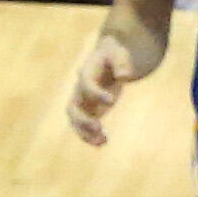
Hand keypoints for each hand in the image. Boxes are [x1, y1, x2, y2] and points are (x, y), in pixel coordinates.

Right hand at [66, 30, 141, 145]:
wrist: (107, 59)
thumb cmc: (113, 55)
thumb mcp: (119, 54)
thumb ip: (122, 63)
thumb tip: (125, 76)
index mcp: (85, 72)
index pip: (86, 83)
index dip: (96, 93)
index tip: (112, 102)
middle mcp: (79, 89)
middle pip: (72, 108)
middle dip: (83, 119)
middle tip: (98, 128)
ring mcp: (82, 101)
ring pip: (76, 121)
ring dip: (85, 133)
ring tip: (102, 142)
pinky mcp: (89, 110)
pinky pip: (84, 126)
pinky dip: (90, 136)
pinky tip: (103, 143)